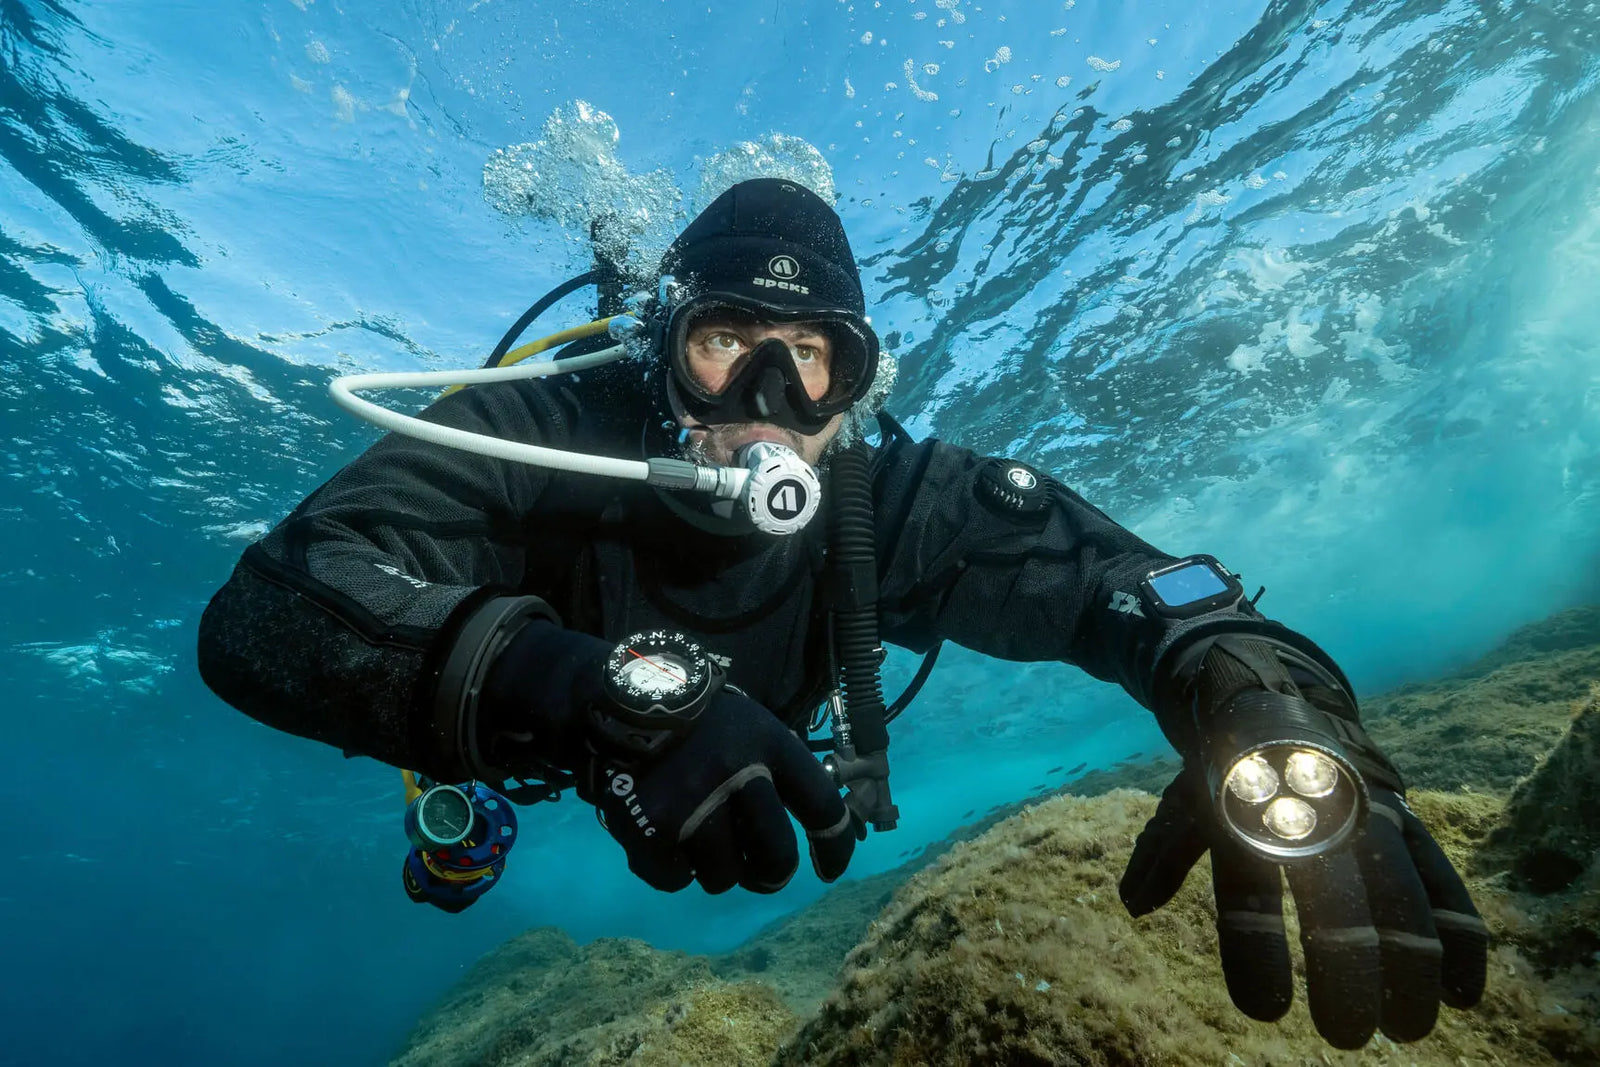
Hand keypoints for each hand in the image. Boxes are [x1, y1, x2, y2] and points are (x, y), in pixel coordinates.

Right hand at [580, 687, 856, 893]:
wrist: (621, 703)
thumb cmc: (699, 721)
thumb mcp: (750, 726)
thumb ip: (778, 770)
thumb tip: (817, 826)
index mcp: (767, 743)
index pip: (820, 802)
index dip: (834, 845)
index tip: (829, 870)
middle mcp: (734, 772)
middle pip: (776, 854)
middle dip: (773, 873)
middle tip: (762, 873)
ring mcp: (688, 803)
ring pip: (723, 876)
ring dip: (718, 869)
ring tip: (702, 841)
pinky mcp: (647, 826)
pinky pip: (675, 880)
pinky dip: (674, 870)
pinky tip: (667, 840)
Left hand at [1118, 766, 1488, 1047]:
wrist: (1277, 703)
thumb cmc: (1224, 772)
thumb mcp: (1183, 804)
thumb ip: (1161, 854)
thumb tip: (1133, 902)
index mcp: (1245, 812)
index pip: (1247, 885)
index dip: (1256, 945)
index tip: (1264, 1009)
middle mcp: (1312, 812)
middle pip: (1335, 893)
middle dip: (1345, 966)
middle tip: (1345, 1034)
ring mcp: (1367, 812)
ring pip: (1399, 888)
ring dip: (1410, 961)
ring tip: (1407, 1029)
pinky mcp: (1408, 817)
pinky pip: (1441, 875)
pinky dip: (1458, 930)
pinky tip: (1462, 991)